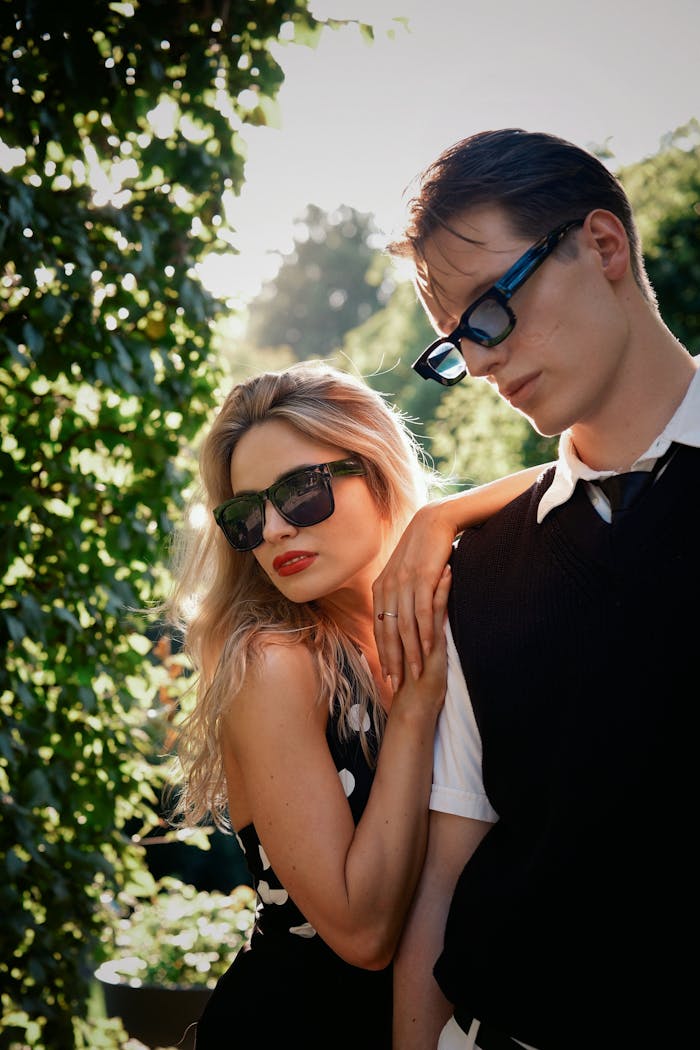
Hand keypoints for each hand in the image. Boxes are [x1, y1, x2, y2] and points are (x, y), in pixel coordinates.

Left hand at [373, 503, 455, 688]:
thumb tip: (396, 615)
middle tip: (396, 683)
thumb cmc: (422, 550)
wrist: (434, 522)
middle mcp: (388, 587)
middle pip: (387, 631)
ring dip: (410, 652)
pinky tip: (430, 649)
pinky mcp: (423, 578)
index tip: (387, 674)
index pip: (379, 627)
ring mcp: (405, 583)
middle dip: (392, 659)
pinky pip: (423, 612)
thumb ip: (398, 594)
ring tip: (414, 673)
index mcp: (380, 587)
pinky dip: (425, 632)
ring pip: (404, 626)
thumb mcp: (403, 573)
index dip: (382, 653)